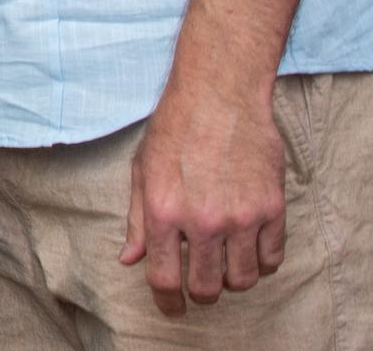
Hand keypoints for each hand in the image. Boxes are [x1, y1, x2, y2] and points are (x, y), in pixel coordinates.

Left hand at [121, 75, 287, 313]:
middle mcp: (204, 220)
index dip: (167, 302)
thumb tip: (130, 259)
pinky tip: (250, 248)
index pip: (164, 278)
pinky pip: (273, 258)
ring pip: (244, 279)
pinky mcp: (272, 208)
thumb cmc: (173, 129)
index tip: (171, 307)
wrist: (218, 96)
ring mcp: (242, 216)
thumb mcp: (142, 171)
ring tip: (225, 262)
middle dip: (201, 293)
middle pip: (208, 288)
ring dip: (233, 279)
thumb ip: (137, 220)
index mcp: (164, 212)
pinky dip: (262, 262)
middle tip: (200, 285)